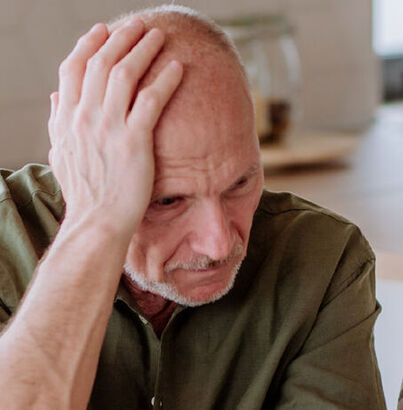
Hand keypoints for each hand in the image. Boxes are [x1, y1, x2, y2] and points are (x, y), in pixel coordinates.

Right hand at [48, 20, 182, 241]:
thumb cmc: (84, 195)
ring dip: (144, 49)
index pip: (74, 68)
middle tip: (139, 25)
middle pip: (102, 62)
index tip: (103, 31)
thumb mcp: (60, 155)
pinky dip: (166, 79)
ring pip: (126, 74)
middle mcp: (85, 116)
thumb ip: (58, 124)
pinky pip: (152, 100)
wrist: (97, 223)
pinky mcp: (134, 141)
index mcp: (66, 118)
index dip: (89, 44)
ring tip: (159, 36)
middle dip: (122, 38)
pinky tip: (178, 68)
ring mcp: (109, 127)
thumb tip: (56, 99)